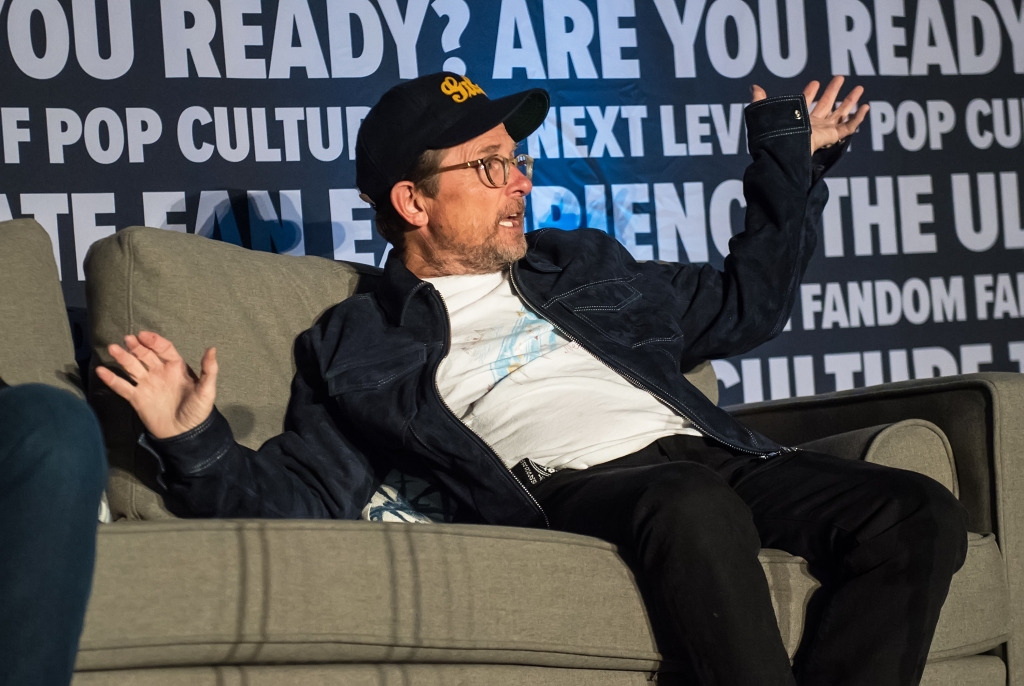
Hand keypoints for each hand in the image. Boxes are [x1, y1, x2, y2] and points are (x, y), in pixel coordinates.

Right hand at [95, 331, 217, 439]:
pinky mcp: (137, 398)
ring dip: (122, 357)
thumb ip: (209, 370)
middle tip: (128, 339)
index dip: (155, 341)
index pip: (164, 349)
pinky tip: (101, 370)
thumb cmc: (198, 411)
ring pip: (132, 367)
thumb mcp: (207, 390)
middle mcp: (159, 373)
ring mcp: (146, 384)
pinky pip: (122, 386)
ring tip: (112, 348)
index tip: (144, 336)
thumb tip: (212, 349)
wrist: (185, 434)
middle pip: (145, 355)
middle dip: (137, 346)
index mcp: (176, 368)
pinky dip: (112, 379)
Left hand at [752, 76, 869, 153]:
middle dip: (833, 91)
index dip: (810, 93)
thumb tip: (753, 87)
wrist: (786, 149)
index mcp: (798, 120)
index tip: (815, 82)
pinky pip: (849, 127)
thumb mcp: (765, 113)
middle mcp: (813, 124)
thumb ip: (760, 101)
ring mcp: (824, 130)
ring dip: (850, 101)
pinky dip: (858, 117)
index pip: (805, 103)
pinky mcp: (833, 136)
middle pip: (827, 104)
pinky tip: (865, 107)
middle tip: (840, 78)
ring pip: (841, 113)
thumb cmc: (775, 134)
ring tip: (859, 88)